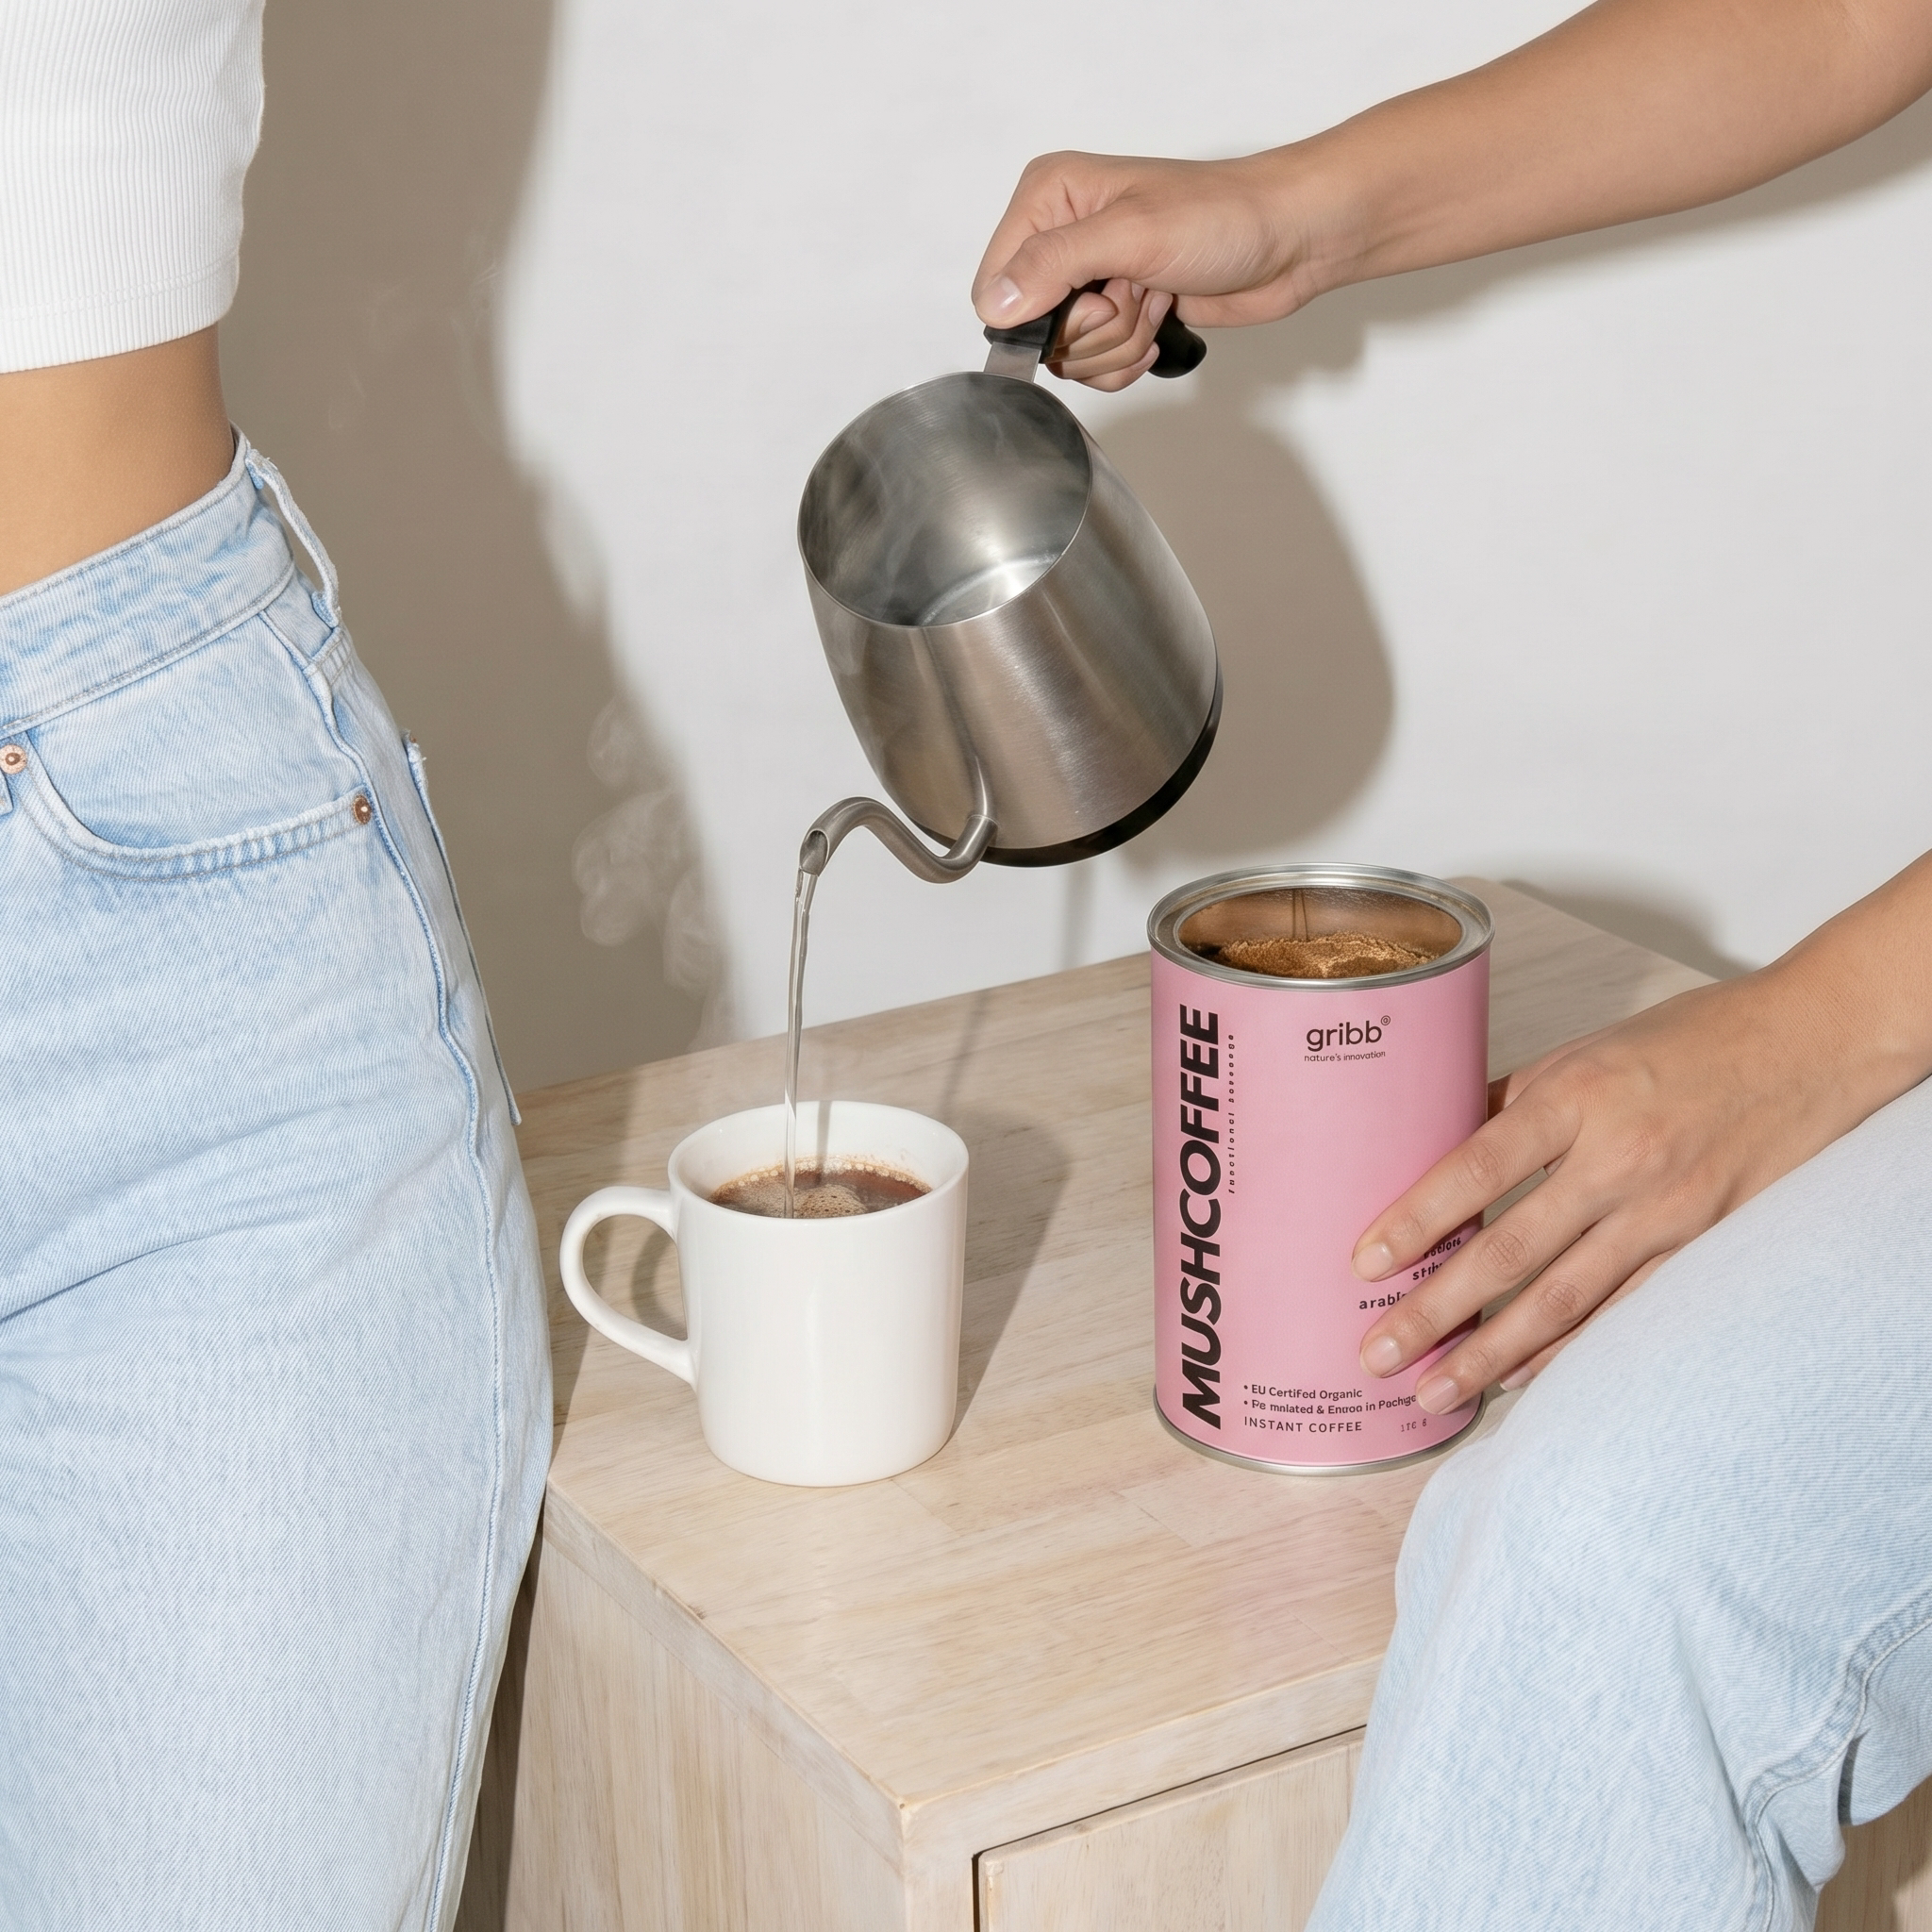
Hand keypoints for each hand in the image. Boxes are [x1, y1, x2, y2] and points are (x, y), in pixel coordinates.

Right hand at [972, 149, 1333, 389]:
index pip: (996, 287)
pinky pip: (1097, 366)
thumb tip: (996, 303)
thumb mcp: (1130, 234)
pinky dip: (1130, 358)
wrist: (1289, 238)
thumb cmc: (1223, 216)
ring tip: (1157, 299)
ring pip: (1070, 354)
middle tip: (1135, 291)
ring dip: (1120, 342)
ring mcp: (1091, 278)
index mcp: (1047, 198)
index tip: (1099, 296)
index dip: (1043, 314)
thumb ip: (1054, 265)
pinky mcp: (1119, 311)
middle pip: (1035, 330)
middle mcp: (1060, 236)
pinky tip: (1161, 322)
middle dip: (1094, 329)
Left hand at [1351, 941, 1927, 1412]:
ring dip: (1491, 1353)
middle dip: (1436, 1310)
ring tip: (1433, 1391)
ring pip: (1563, 1300)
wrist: (1810, 1046)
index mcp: (1578, 1097)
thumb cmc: (1688, 1040)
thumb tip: (1428, 1140)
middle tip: (1377, 1352)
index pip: (1477, 1167)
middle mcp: (1619, 1158)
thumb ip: (1510, 1100)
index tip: (1365, 1263)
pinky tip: (1515, 1376)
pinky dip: (1564, 1351)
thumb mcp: (1584, 1052)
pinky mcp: (1701, 1245)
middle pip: (1511, 1251)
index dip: (1418, 1220)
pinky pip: (1620, 1312)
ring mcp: (1664, 1211)